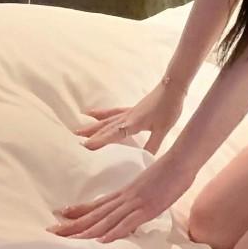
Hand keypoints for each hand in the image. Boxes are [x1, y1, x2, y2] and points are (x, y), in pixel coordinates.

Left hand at [49, 148, 196, 242]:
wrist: (181, 159)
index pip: (97, 203)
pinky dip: (114, 233)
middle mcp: (125, 198)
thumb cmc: (170, 171)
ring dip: (86, 232)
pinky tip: (101, 242)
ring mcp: (135, 203)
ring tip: (68, 240)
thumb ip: (138, 197)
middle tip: (51, 232)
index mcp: (125, 192)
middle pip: (95, 214)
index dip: (78, 210)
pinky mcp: (147, 209)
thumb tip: (132, 208)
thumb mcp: (150, 185)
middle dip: (73, 225)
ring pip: (106, 220)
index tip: (60, 215)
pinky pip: (128, 223)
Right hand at [72, 77, 186, 156]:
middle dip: (91, 135)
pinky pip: (112, 112)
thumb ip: (153, 145)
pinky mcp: (131, 109)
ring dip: (92, 126)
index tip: (86, 146)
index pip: (115, 134)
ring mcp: (127, 112)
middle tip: (74, 143)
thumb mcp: (163, 129)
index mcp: (134, 123)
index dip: (101, 140)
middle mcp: (127, 117)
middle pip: (106, 127)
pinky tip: (91, 113)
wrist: (173, 86)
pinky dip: (101, 113)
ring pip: (106, 120)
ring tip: (76, 130)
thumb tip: (145, 162)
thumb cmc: (169, 107)